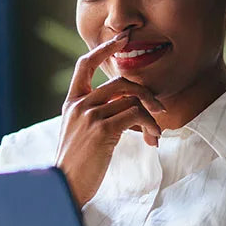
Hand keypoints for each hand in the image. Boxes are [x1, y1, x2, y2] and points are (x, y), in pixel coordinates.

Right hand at [55, 31, 164, 208]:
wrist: (65, 186)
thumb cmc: (77, 165)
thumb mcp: (80, 134)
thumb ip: (97, 116)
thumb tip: (130, 109)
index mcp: (71, 103)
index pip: (84, 64)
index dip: (104, 49)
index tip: (123, 39)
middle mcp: (79, 105)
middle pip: (120, 82)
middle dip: (145, 93)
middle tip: (160, 108)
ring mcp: (89, 115)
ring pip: (131, 99)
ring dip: (151, 116)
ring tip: (157, 132)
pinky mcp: (102, 129)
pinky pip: (135, 116)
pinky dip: (150, 126)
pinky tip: (153, 139)